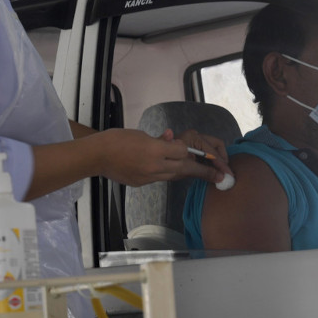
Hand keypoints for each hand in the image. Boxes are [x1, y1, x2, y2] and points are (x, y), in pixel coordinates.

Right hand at [96, 128, 230, 186]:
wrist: (96, 156)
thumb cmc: (116, 139)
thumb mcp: (140, 134)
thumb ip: (158, 139)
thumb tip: (171, 138)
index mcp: (154, 149)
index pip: (182, 151)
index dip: (191, 150)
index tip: (199, 150)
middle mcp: (154, 166)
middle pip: (184, 168)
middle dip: (204, 172)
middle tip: (220, 176)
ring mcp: (148, 177)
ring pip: (174, 176)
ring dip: (187, 174)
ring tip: (200, 173)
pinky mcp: (141, 183)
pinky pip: (161, 179)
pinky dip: (168, 174)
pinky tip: (171, 170)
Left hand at [168, 128, 232, 176]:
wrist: (150, 158)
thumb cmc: (164, 161)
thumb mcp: (184, 169)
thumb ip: (202, 172)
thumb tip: (221, 177)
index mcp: (192, 138)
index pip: (213, 150)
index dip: (221, 164)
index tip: (227, 175)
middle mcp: (195, 135)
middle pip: (216, 145)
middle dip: (222, 160)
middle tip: (226, 174)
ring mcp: (194, 139)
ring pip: (213, 148)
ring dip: (217, 161)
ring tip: (220, 174)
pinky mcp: (193, 145)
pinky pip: (207, 151)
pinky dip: (211, 160)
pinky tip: (212, 170)